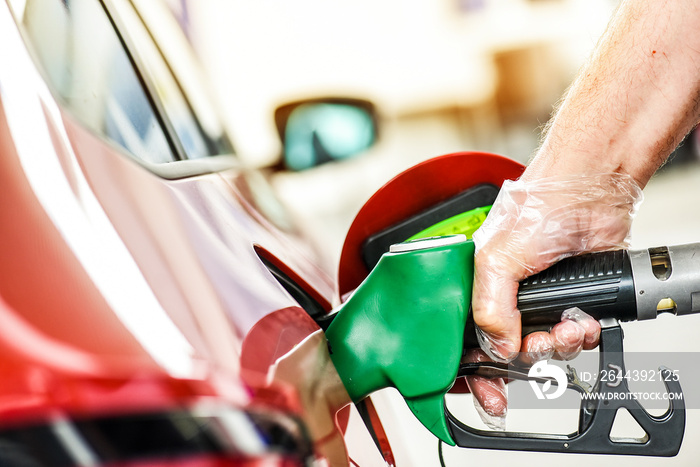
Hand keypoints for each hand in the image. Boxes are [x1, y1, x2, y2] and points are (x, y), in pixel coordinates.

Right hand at [466, 172, 641, 426]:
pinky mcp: (570, 302)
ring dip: (558, 345)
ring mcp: (539, 302)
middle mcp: (505, 298)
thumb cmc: (537, 208)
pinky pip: (573, 338)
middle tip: (538, 343)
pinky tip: (583, 320)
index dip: (475, 371)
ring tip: (568, 326)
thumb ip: (490, 309)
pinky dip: (581, 335)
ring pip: (543, 349)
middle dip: (526, 356)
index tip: (490, 393)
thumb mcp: (496, 259)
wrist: (590, 193)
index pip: (466, 340)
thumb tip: (499, 349)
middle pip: (507, 353)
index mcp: (476, 287)